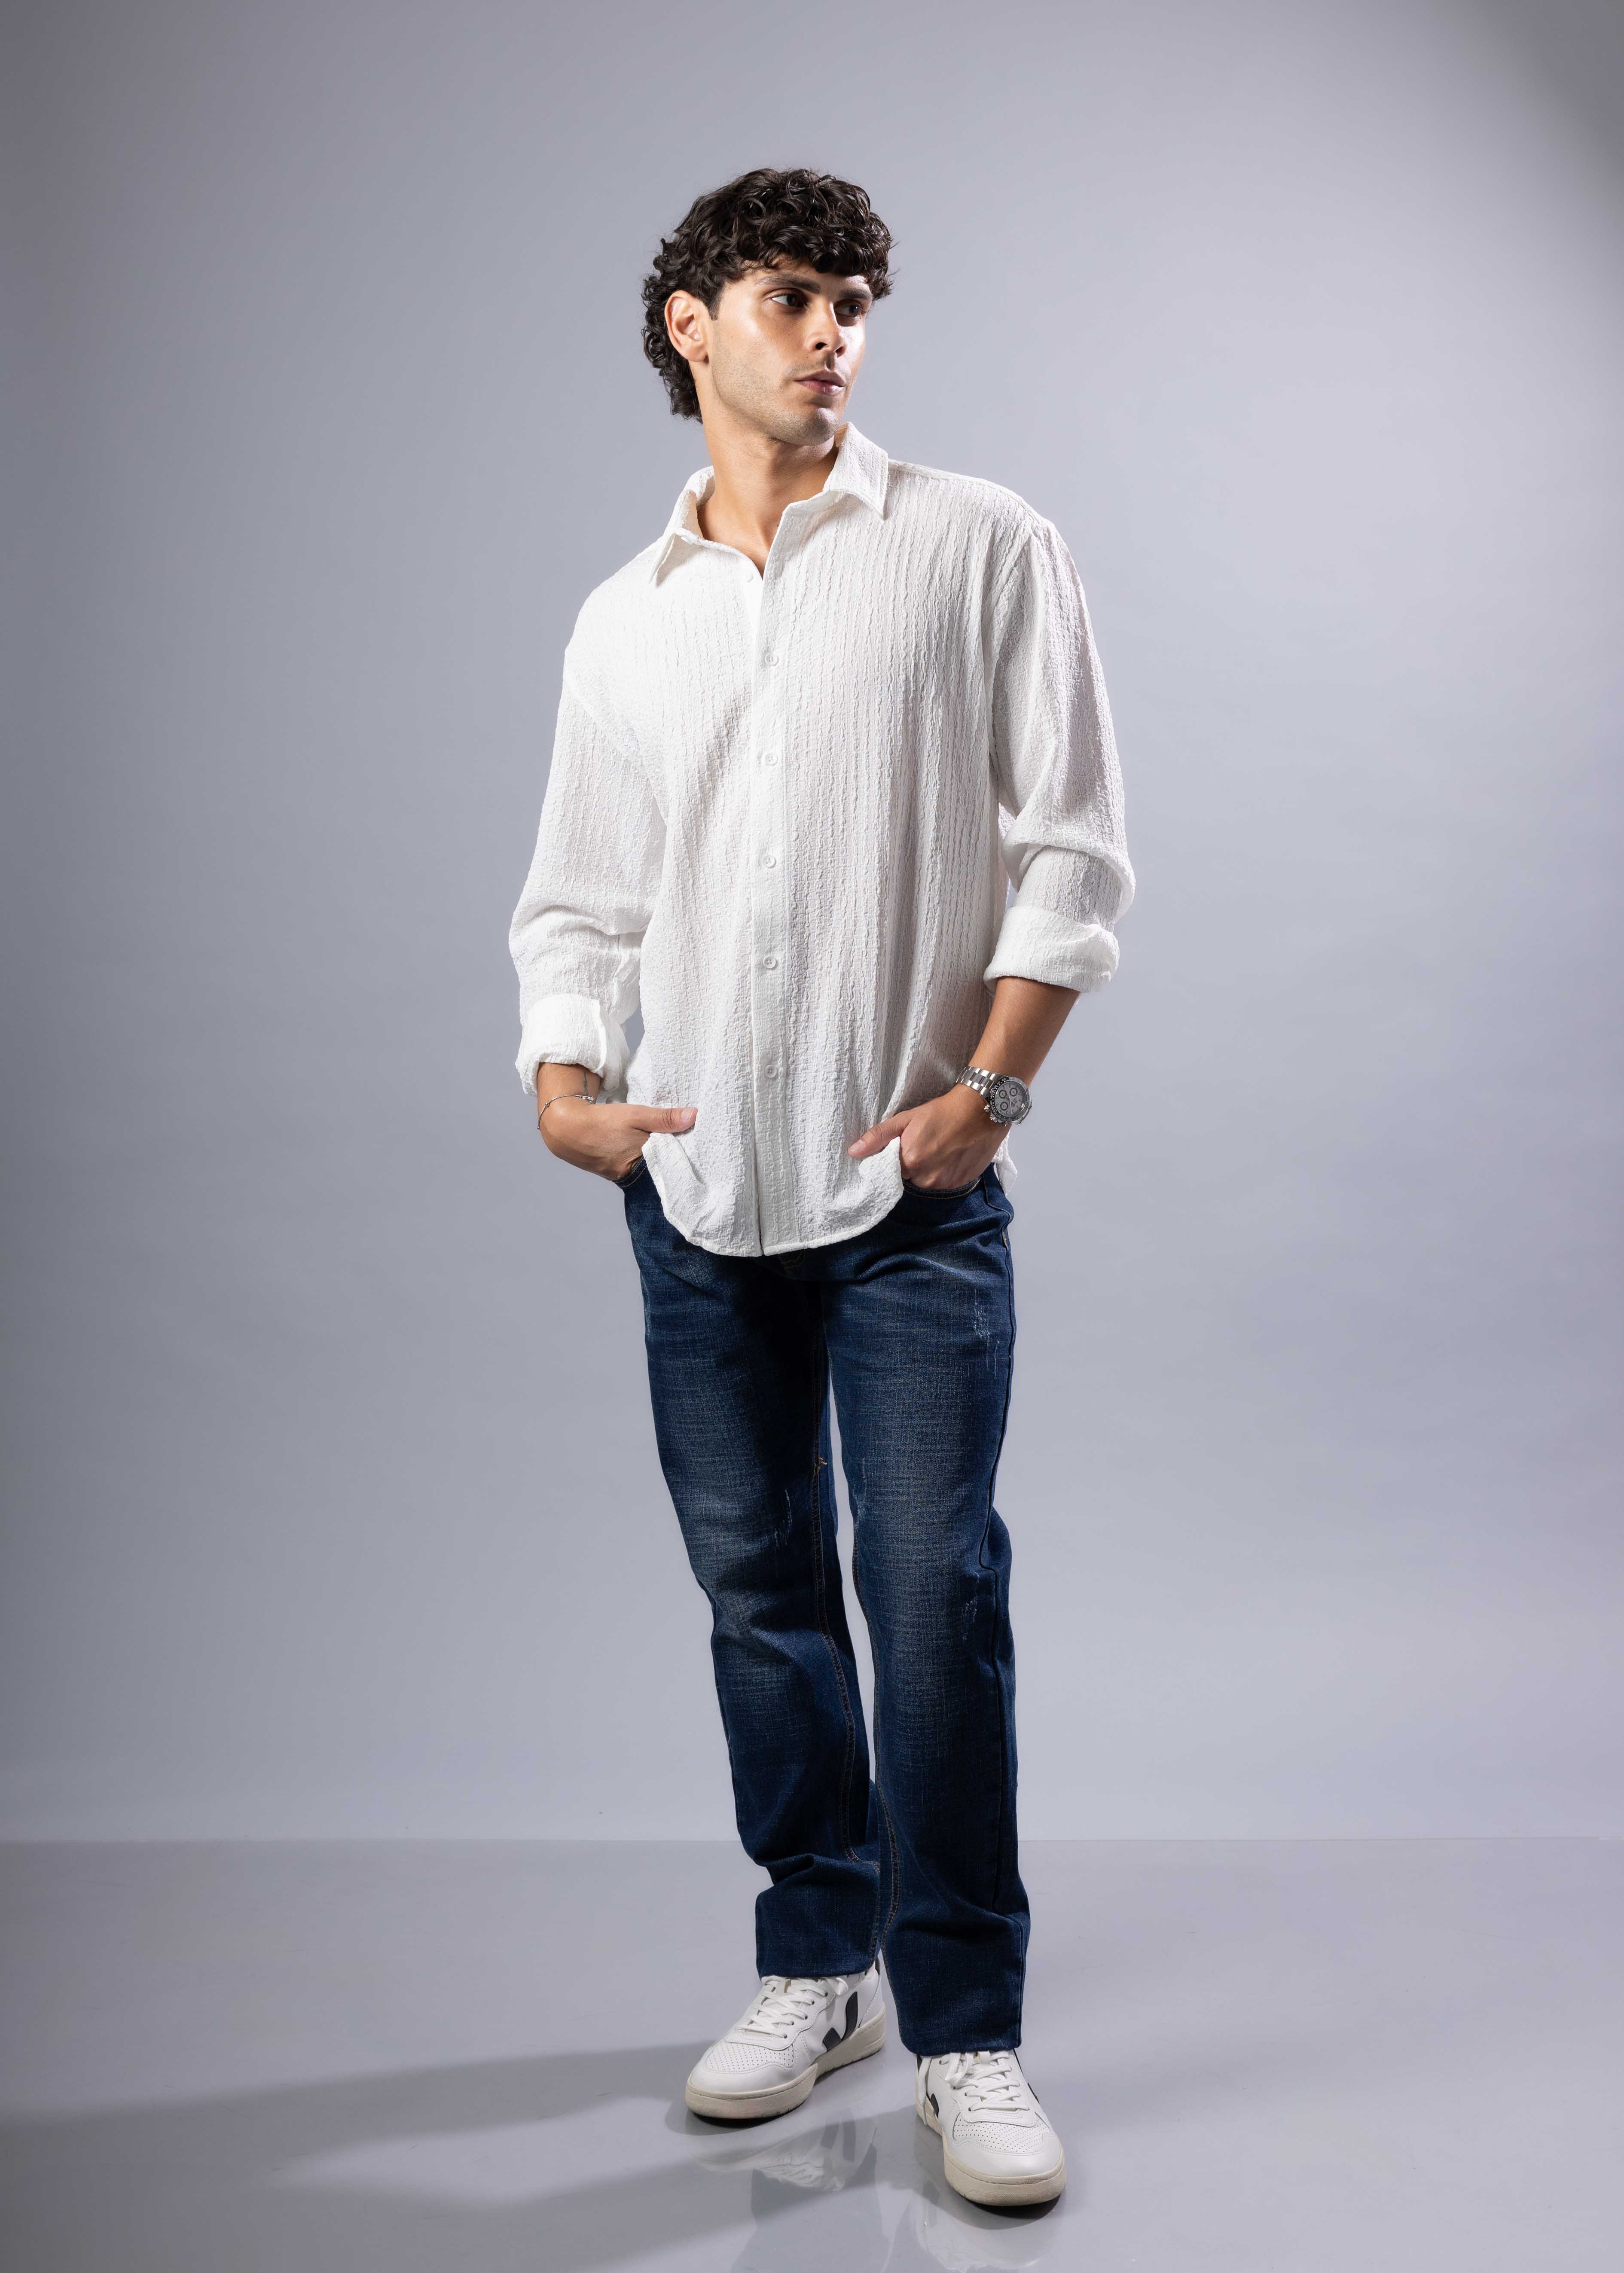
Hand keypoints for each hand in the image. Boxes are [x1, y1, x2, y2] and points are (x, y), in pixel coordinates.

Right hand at [539, 1096, 695, 1181]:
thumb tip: (694, 1117)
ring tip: (656, 1142)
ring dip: (649, 1156)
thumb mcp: (636, 1115)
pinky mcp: (609, 1172)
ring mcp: (618, 1175)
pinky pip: (629, 1166)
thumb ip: (664, 1118)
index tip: (690, 1142)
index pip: (669, 1161)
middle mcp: (630, 1174)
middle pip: (656, 1166)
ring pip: (642, 1166)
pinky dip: (634, 1157)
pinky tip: (634, 1147)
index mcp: (640, 1162)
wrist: (565, 1128)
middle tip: (676, 1140)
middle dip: (665, 1155)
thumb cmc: (602, 1121)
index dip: (679, 1152)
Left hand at [846, 1082, 1004, 1188]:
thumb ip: (878, 1137)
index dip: (897, 1158)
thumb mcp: (905, 1119)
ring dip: (930, 1169)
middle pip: (910, 1178)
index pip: (892, 1171)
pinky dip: (946, 1172)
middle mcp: (927, 1178)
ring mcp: (946, 1183)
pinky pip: (945, 1183)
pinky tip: (952, 1154)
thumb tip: (852, 1152)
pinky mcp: (962, 1183)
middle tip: (926, 1143)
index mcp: (910, 1162)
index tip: (906, 1146)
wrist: (981, 1110)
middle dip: (914, 1164)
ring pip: (928, 1182)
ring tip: (941, 1148)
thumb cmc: (941, 1111)